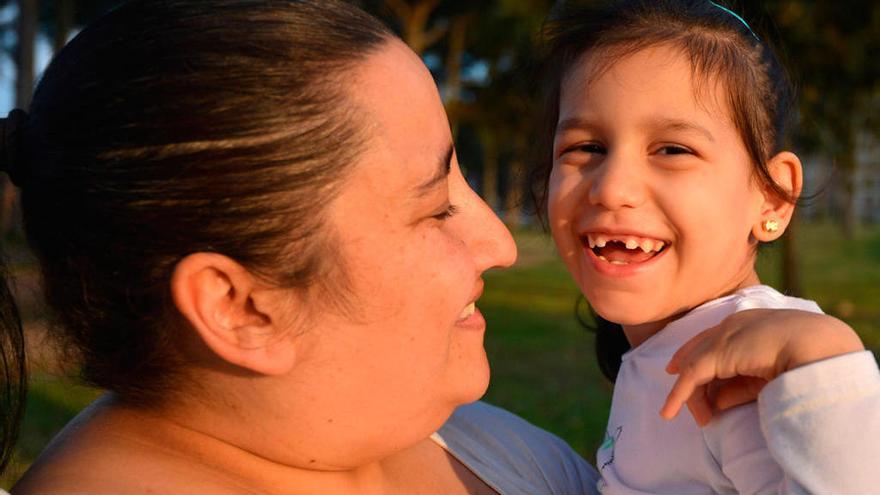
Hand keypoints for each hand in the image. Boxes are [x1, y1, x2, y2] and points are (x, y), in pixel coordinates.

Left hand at [659, 309, 863, 425]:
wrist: (818, 348)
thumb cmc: (805, 359)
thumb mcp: (768, 375)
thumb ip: (740, 388)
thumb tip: (716, 403)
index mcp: (751, 323)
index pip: (715, 338)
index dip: (697, 352)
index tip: (680, 368)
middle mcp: (732, 325)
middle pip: (699, 350)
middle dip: (686, 372)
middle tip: (677, 395)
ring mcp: (722, 336)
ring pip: (695, 367)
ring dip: (692, 396)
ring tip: (701, 420)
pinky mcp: (715, 353)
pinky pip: (690, 377)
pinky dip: (678, 396)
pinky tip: (669, 412)